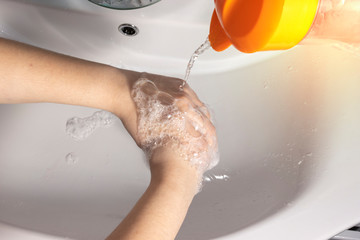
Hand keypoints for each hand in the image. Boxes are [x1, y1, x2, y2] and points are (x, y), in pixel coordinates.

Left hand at [114, 71, 218, 185]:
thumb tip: (170, 155)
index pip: (199, 134)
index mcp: (178, 116)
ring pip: (202, 108)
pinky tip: (197, 114)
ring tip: (207, 131)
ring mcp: (183, 91)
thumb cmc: (131, 113)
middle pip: (205, 121)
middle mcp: (184, 102)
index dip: (204, 146)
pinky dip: (198, 107)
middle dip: (209, 135)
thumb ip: (162, 146)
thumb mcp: (147, 139)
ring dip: (205, 121)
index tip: (206, 152)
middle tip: (210, 144)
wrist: (122, 90)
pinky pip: (194, 97)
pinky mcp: (179, 83)